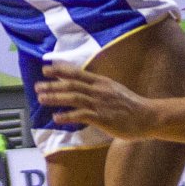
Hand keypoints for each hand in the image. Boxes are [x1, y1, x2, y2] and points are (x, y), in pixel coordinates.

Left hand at [35, 63, 157, 139]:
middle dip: (53, 84)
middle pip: (71, 84)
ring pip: (73, 97)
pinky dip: (67, 116)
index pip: (77, 73)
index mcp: (101, 81)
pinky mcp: (102, 117)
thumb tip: (84, 89)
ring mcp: (100, 103)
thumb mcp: (114, 91)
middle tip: (37, 85)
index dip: (60, 70)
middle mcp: (99, 89)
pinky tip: (56, 117)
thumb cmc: (130, 106)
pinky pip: (81, 115)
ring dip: (56, 97)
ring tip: (41, 98)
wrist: (147, 116)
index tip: (46, 68)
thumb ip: (99, 90)